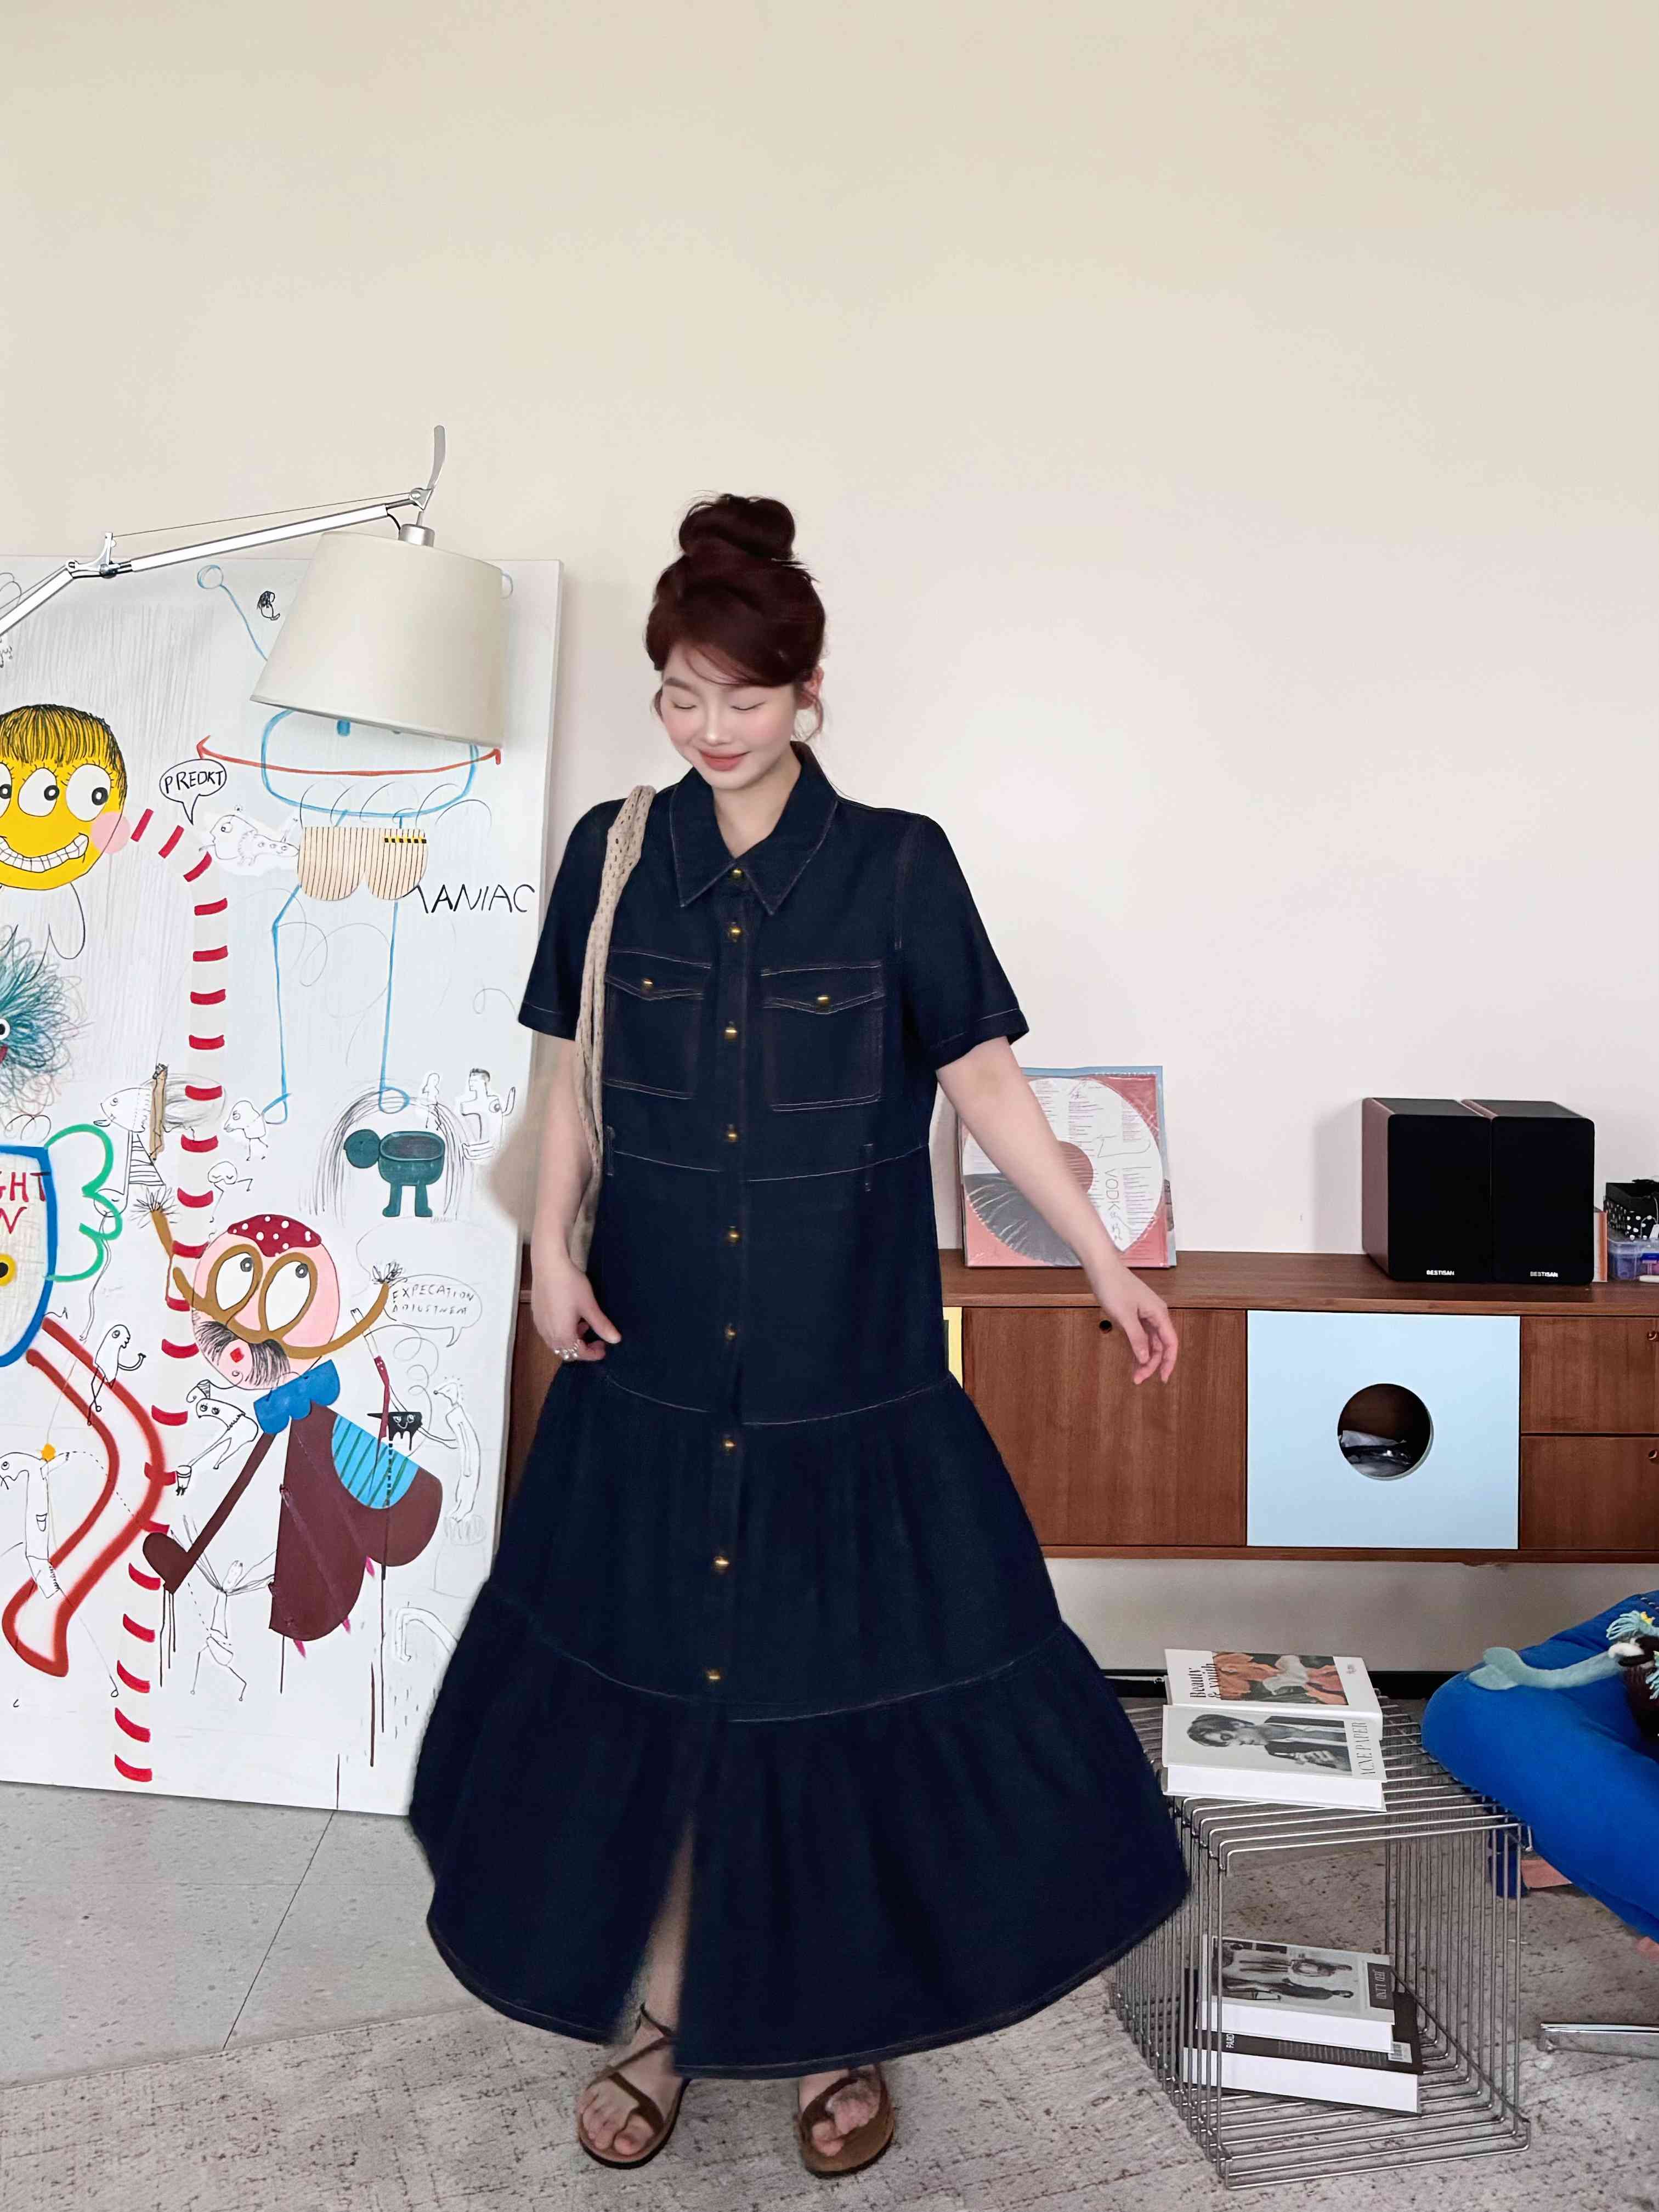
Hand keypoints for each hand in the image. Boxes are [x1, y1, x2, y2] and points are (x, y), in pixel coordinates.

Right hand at [531, 1245, 621, 1362]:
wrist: (548, 1266)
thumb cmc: (570, 1284)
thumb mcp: (589, 1306)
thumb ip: (602, 1325)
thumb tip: (616, 1340)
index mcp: (562, 1335)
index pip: (579, 1354)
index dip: (593, 1354)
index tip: (604, 1347)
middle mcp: (548, 1334)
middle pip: (566, 1352)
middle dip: (582, 1348)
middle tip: (596, 1338)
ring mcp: (540, 1325)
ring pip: (556, 1343)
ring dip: (571, 1340)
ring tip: (584, 1325)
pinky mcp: (536, 1316)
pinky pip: (549, 1333)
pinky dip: (561, 1332)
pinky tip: (569, 1316)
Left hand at [1089, 1259, 1178, 1383]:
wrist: (1102, 1268)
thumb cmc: (1114, 1286)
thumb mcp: (1124, 1316)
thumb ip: (1136, 1338)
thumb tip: (1146, 1358)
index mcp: (1159, 1313)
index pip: (1170, 1343)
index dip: (1168, 1362)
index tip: (1162, 1379)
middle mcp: (1156, 1314)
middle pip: (1160, 1345)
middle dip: (1151, 1364)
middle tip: (1138, 1379)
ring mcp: (1145, 1314)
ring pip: (1150, 1342)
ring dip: (1144, 1358)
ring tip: (1135, 1375)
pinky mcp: (1135, 1314)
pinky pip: (1141, 1336)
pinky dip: (1138, 1348)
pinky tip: (1134, 1360)